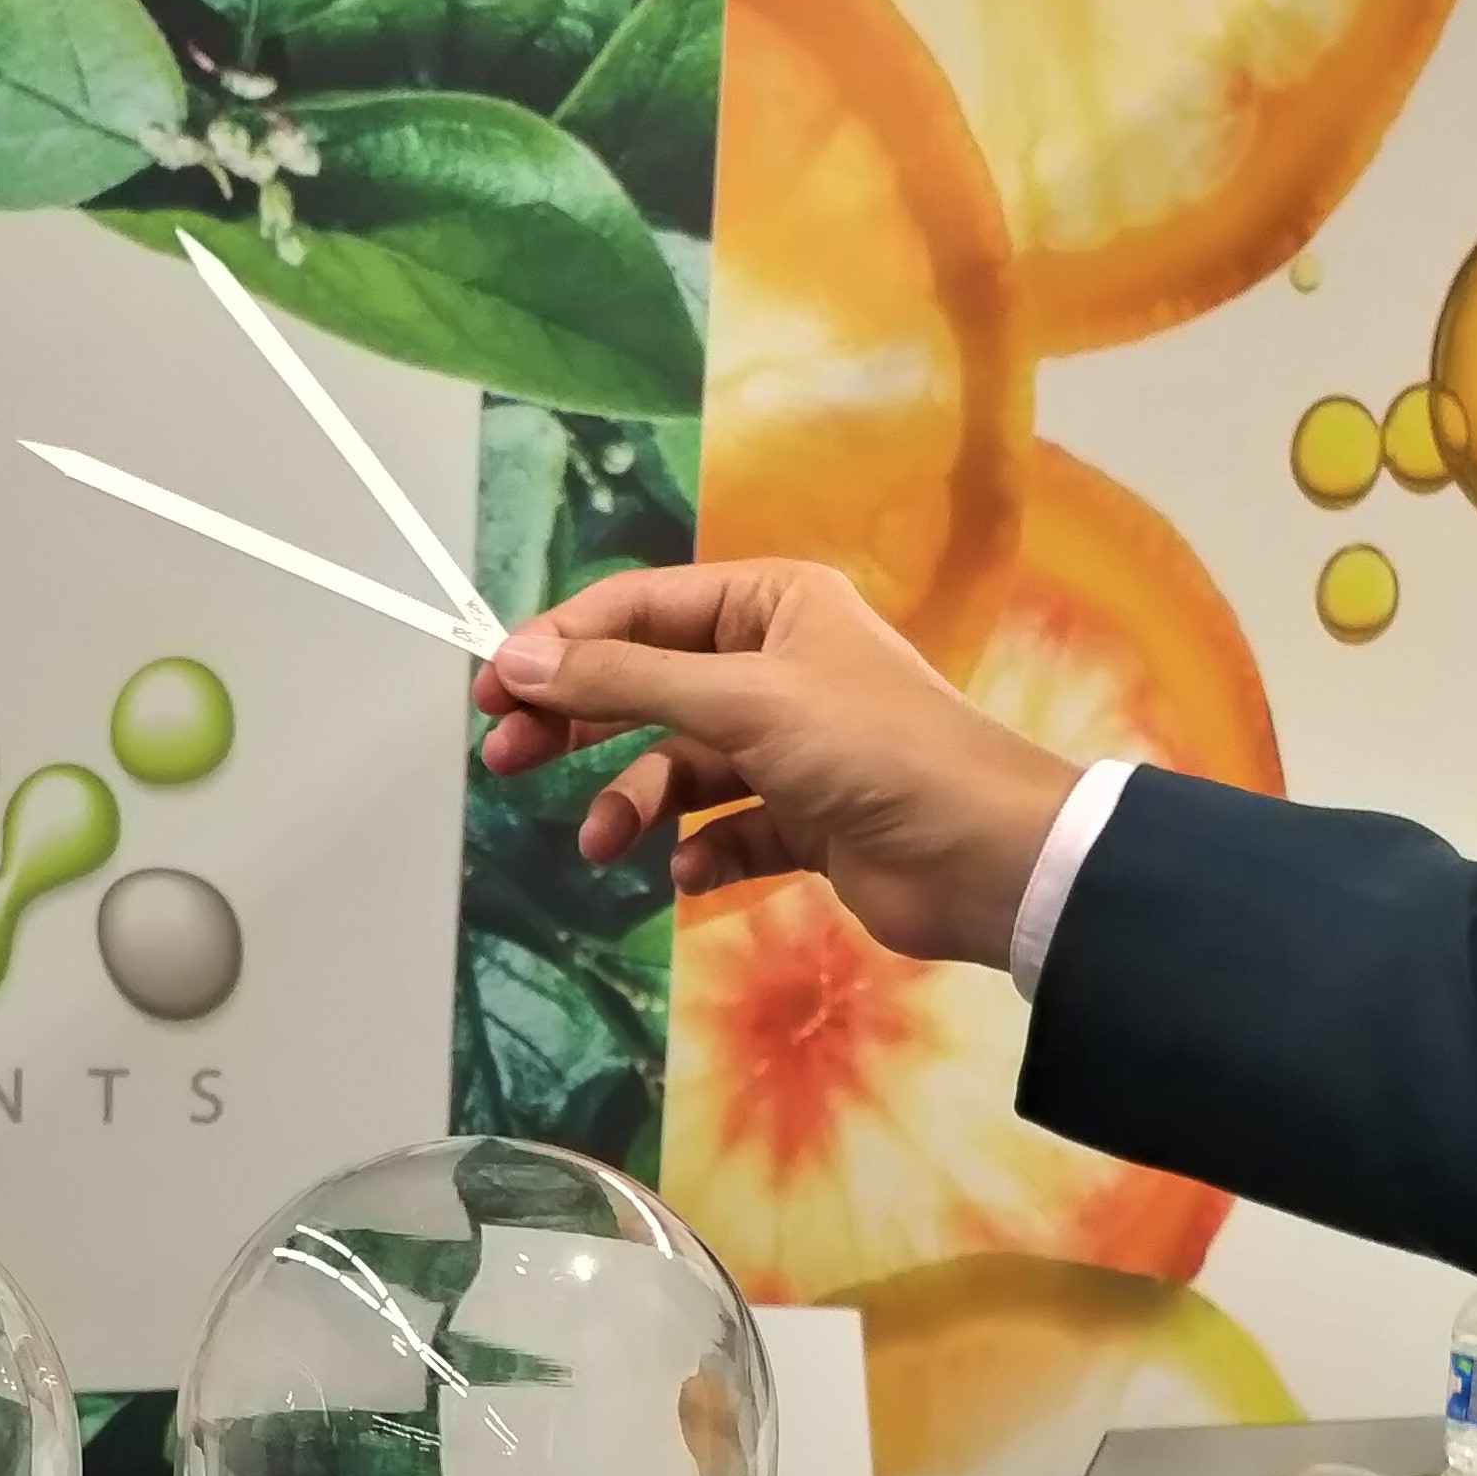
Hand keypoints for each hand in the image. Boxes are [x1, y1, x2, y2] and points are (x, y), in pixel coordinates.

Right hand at [472, 559, 1081, 968]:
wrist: (984, 857)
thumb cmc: (872, 750)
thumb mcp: (740, 700)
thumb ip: (626, 680)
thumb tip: (522, 658)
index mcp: (770, 605)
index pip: (639, 607)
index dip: (561, 642)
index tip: (492, 688)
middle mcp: (777, 664)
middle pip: (647, 684)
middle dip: (578, 723)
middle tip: (505, 759)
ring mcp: (790, 745)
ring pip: (678, 765)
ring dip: (633, 802)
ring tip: (603, 842)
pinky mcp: (804, 820)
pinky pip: (723, 828)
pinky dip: (698, 849)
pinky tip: (688, 870)